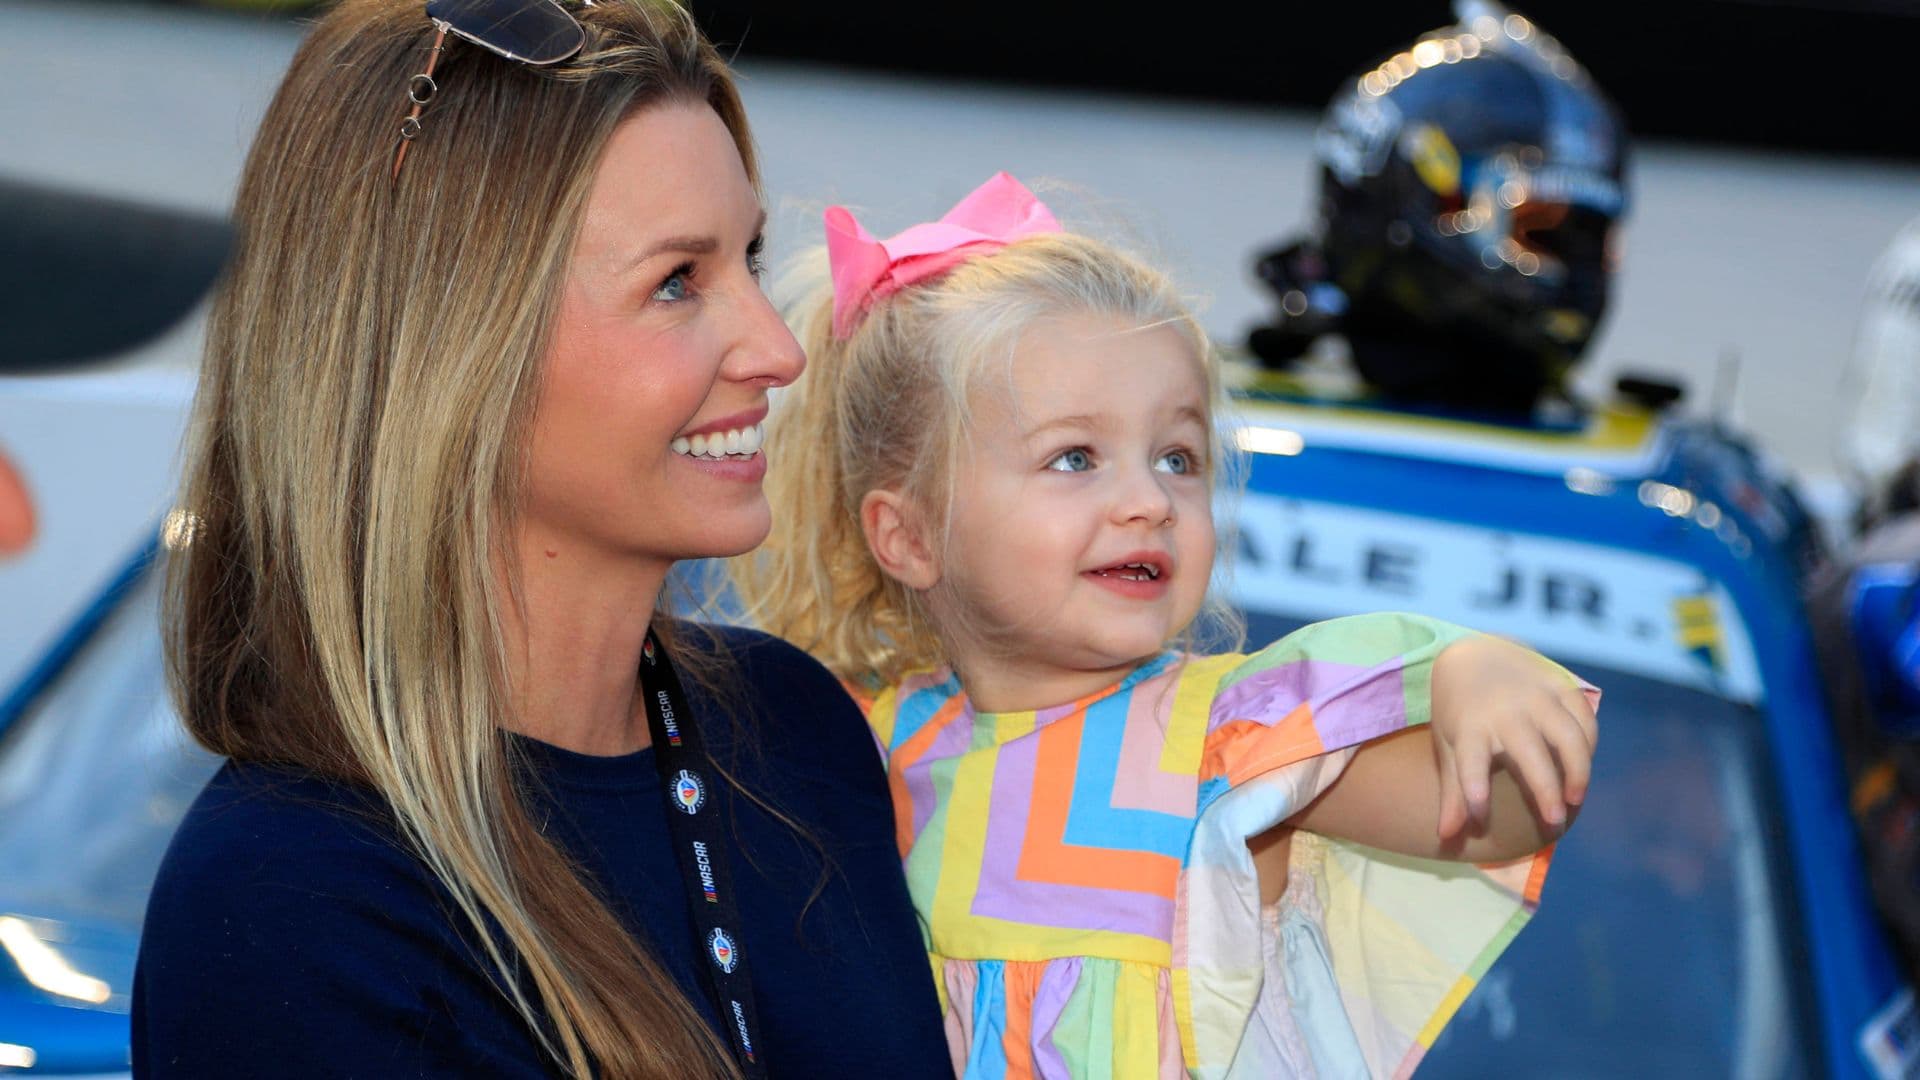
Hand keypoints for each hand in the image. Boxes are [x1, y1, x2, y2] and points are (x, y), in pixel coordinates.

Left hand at [1430, 634, 1597, 841]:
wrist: (1475, 654)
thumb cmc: (1460, 713)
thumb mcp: (1449, 746)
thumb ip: (1453, 792)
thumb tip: (1446, 836)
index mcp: (1469, 727)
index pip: (1470, 764)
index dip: (1473, 792)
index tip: (1479, 820)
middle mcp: (1504, 711)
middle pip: (1530, 754)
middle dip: (1544, 790)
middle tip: (1554, 823)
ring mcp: (1535, 695)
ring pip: (1567, 735)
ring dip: (1577, 769)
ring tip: (1575, 799)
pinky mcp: (1559, 683)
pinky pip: (1583, 715)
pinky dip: (1589, 742)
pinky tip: (1584, 765)